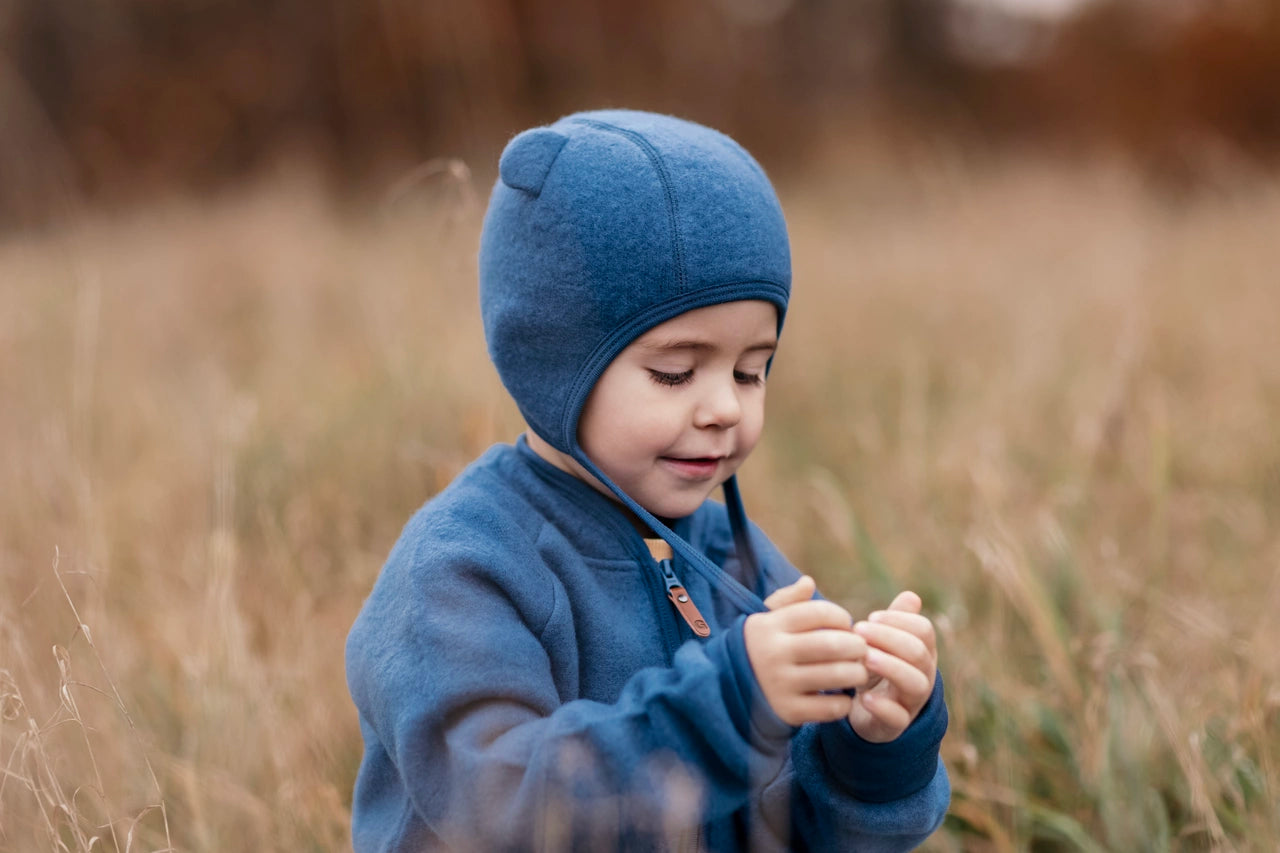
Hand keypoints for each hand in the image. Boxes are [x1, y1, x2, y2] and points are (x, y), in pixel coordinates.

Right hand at [743, 576, 869, 726]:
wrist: (726, 691)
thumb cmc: (758, 648)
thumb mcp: (765, 620)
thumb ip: (788, 600)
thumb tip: (808, 582)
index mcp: (770, 626)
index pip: (820, 612)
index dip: (841, 617)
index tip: (846, 626)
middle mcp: (773, 653)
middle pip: (833, 644)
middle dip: (857, 646)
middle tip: (861, 650)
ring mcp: (780, 684)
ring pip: (837, 675)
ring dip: (857, 673)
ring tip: (858, 672)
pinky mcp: (787, 711)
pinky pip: (830, 706)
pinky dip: (844, 702)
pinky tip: (842, 695)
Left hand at [847, 591, 936, 742]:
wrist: (868, 712)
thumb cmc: (877, 669)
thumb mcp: (883, 643)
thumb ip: (894, 621)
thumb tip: (911, 596)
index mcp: (922, 652)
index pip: (924, 631)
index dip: (899, 620)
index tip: (870, 617)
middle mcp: (923, 675)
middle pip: (919, 653)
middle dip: (890, 638)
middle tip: (859, 631)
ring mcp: (912, 702)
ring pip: (916, 684)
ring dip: (890, 667)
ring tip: (865, 658)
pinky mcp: (896, 725)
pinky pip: (898, 718)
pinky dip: (883, 707)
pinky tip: (864, 696)